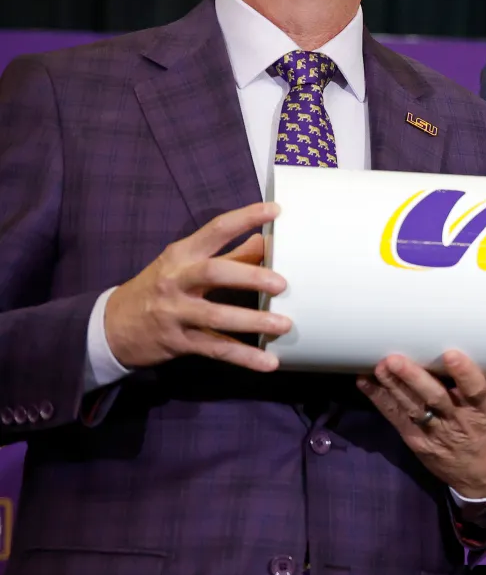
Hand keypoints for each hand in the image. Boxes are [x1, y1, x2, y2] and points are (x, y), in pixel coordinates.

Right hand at [103, 202, 289, 371]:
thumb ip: (228, 255)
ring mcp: (175, 313)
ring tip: (284, 325)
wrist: (111, 326)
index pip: (215, 230)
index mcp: (182, 254)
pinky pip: (215, 349)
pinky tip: (268, 362)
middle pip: (214, 273)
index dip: (245, 218)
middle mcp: (176, 280)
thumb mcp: (185, 264)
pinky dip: (243, 357)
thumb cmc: (159, 287)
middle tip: (282, 284)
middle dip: (250, 277)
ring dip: (252, 321)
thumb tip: (264, 242)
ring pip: (215, 316)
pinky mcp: (178, 342)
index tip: (275, 211)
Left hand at [357, 350, 485, 498]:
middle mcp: (459, 423)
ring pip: (413, 408)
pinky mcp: (417, 443)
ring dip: (394, 387)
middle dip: (414, 379)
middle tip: (396, 360)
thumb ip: (483, 387)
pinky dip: (381, 401)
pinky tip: (366, 383)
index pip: (476, 391)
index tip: (451, 355)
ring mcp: (435, 435)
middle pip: (436, 399)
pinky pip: (398, 420)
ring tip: (379, 368)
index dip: (465, 373)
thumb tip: (468, 351)